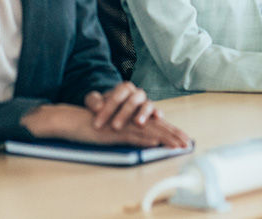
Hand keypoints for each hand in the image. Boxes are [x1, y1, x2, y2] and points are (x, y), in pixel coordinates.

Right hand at [22, 104, 190, 147]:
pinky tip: (156, 143)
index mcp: (133, 117)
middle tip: (187, 143)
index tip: (184, 139)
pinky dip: (145, 139)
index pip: (157, 123)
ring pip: (149, 129)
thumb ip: (133, 134)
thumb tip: (152, 143)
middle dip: (174, 134)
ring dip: (165, 138)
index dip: (171, 130)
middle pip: (157, 124)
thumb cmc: (94, 126)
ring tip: (178, 145)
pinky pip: (132, 134)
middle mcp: (131, 118)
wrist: (73, 120)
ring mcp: (124, 124)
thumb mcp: (117, 130)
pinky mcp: (114, 131)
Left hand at [84, 82, 154, 130]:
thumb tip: (98, 107)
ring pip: (148, 104)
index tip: (97, 124)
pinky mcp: (153, 112)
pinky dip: (158, 113)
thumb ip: (93, 101)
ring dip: (143, 113)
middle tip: (115, 127)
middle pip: (133, 99)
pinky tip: (157, 118)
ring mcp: (146, 102)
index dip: (108, 108)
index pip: (118, 94)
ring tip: (138, 123)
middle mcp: (137, 94)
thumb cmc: (103, 106)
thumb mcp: (94, 102)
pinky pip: (157, 111)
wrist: (115, 110)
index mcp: (123, 89)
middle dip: (124, 113)